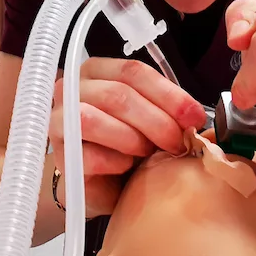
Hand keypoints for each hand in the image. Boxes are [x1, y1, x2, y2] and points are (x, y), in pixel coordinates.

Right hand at [49, 57, 207, 217]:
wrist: (105, 184)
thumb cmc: (128, 145)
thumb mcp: (151, 119)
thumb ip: (167, 110)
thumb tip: (195, 116)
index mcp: (97, 71)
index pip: (133, 71)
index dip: (168, 94)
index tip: (194, 118)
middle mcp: (72, 88)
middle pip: (117, 94)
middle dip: (156, 121)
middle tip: (177, 142)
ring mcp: (60, 121)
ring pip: (92, 119)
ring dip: (132, 139)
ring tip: (148, 153)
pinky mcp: (60, 155)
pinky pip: (88, 155)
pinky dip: (115, 162)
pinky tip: (126, 167)